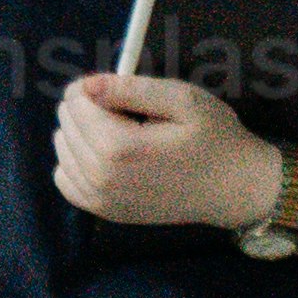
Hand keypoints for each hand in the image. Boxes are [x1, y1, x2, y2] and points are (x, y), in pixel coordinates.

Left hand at [52, 67, 272, 232]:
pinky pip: (65, 180)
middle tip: (129, 113)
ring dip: (82, 133)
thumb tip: (89, 85)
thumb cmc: (214, 139)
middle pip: (66, 123)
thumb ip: (132, 89)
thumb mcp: (183, 100)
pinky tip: (105, 155)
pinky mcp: (106, 213)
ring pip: (62, 149)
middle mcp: (103, 178)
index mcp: (120, 148)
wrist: (235, 189)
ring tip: (122, 132)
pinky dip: (76, 162)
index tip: (118, 88)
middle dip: (89, 109)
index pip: (76, 102)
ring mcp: (102, 201)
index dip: (92, 86)